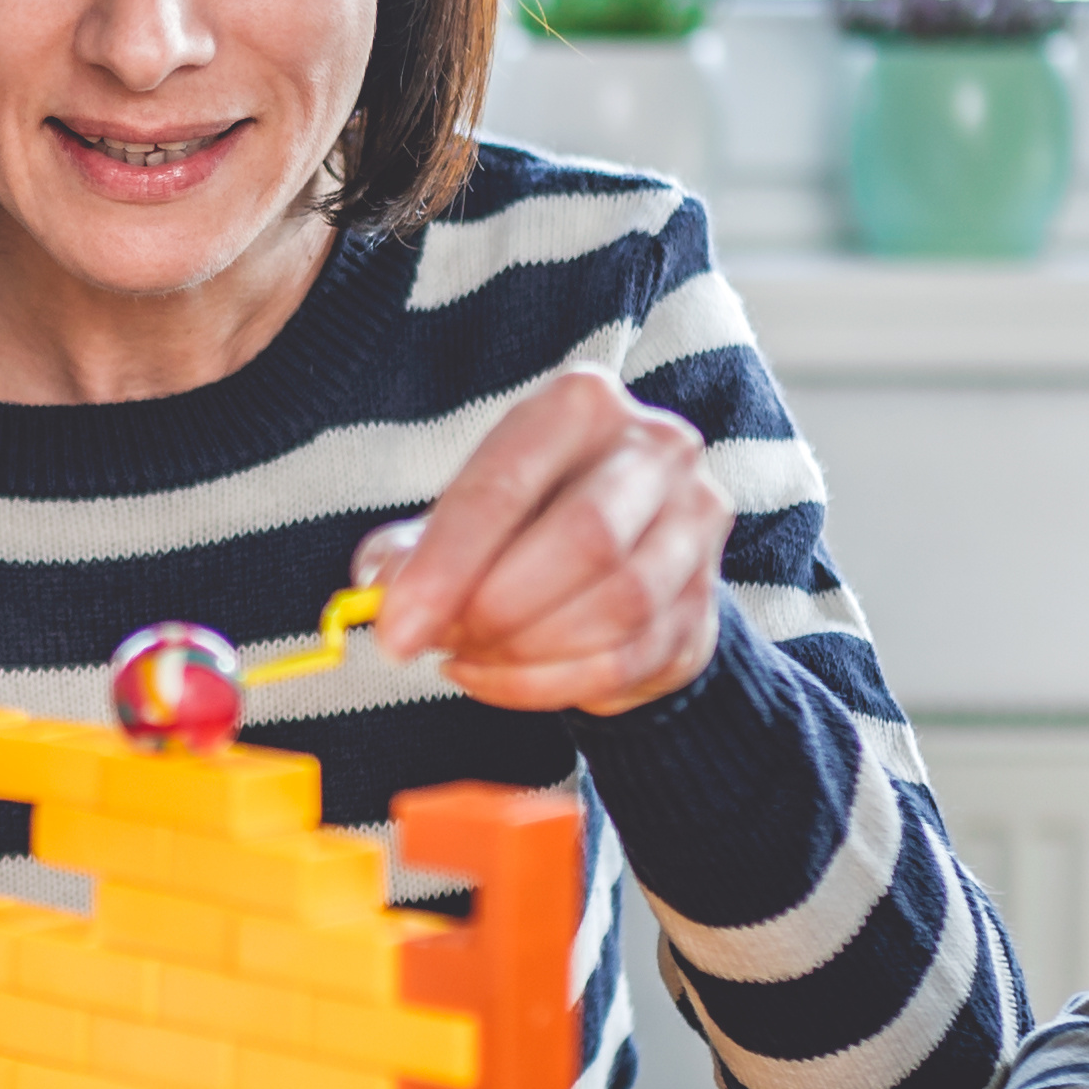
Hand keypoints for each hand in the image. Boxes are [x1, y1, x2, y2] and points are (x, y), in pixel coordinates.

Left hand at [358, 366, 730, 712]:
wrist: (619, 561)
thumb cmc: (523, 526)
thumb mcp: (460, 518)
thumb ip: (412, 552)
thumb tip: (384, 594)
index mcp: (581, 404)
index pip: (506, 484)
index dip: (446, 564)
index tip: (397, 629)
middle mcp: (655, 449)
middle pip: (585, 539)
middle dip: (498, 607)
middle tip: (442, 643)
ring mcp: (694, 524)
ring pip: (617, 605)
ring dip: (527, 651)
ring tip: (470, 656)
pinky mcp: (704, 601)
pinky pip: (625, 658)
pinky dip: (548, 684)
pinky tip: (502, 678)